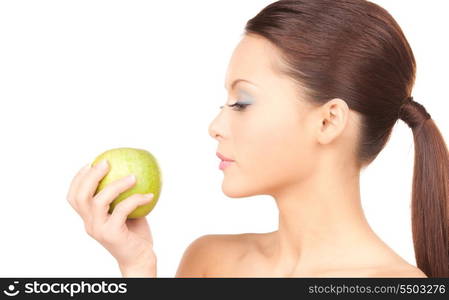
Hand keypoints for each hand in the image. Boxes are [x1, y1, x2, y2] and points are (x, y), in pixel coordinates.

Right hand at [66, 160, 156, 276]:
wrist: (140, 259)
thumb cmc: (135, 234)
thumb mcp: (126, 212)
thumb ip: (122, 196)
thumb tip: (132, 169)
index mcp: (88, 219)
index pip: (74, 197)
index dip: (78, 179)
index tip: (90, 163)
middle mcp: (89, 224)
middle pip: (80, 197)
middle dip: (90, 176)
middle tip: (106, 162)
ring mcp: (99, 230)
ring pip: (98, 202)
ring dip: (116, 185)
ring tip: (133, 176)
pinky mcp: (112, 234)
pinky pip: (122, 210)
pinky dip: (136, 199)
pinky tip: (150, 195)